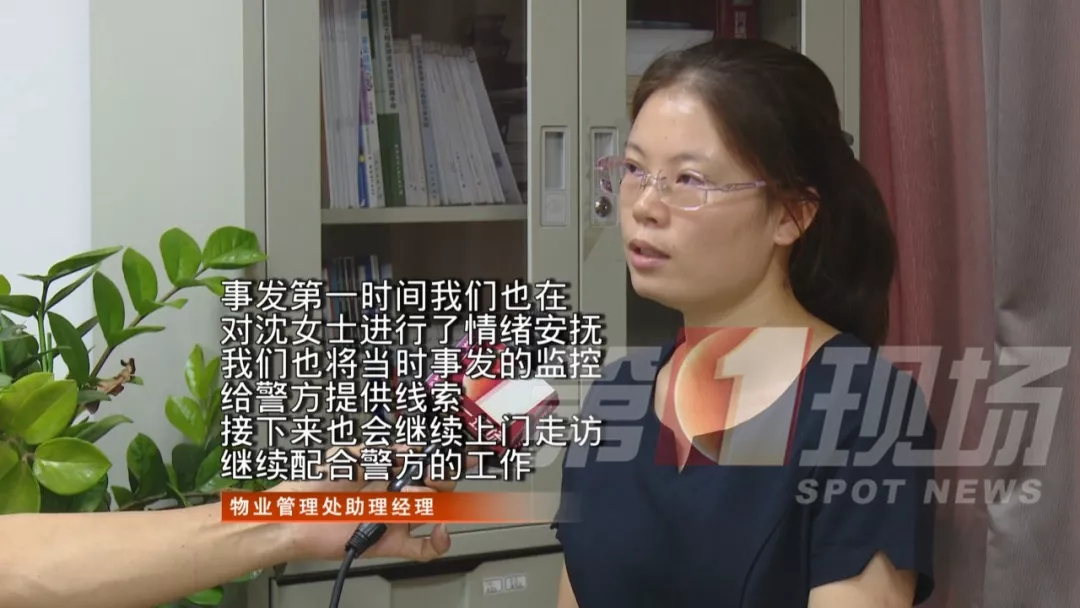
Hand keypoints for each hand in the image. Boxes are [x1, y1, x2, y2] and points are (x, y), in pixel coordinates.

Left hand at [271, 446, 459, 562]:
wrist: (294, 518)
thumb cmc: (314, 485)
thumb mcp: (347, 455)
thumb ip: (380, 452)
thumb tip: (408, 450)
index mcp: (389, 470)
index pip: (426, 464)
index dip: (445, 459)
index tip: (460, 454)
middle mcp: (396, 494)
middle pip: (439, 487)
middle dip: (442, 478)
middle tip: (433, 473)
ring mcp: (396, 518)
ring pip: (435, 513)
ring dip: (434, 503)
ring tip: (410, 496)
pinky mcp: (392, 542)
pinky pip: (425, 548)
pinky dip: (439, 542)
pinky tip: (439, 531)